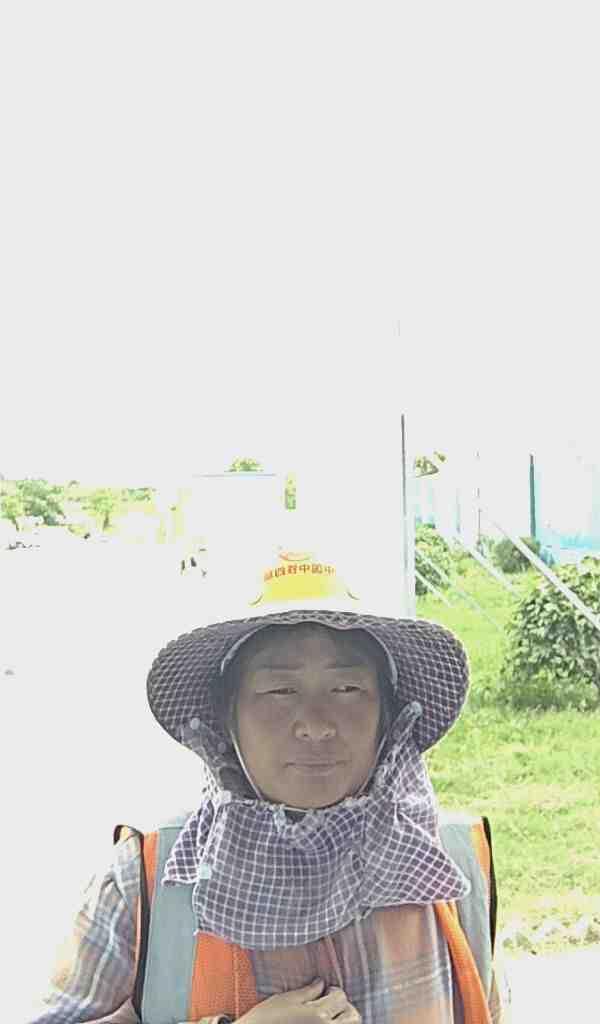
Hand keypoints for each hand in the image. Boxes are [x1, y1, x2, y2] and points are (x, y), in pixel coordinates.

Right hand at [237, 978, 360, 1022]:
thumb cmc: (266, 1020)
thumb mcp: (286, 1000)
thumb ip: (308, 991)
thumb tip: (321, 983)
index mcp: (319, 1016)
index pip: (341, 997)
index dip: (334, 990)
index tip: (327, 989)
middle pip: (354, 1017)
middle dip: (345, 1007)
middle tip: (331, 1003)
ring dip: (344, 1020)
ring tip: (328, 1016)